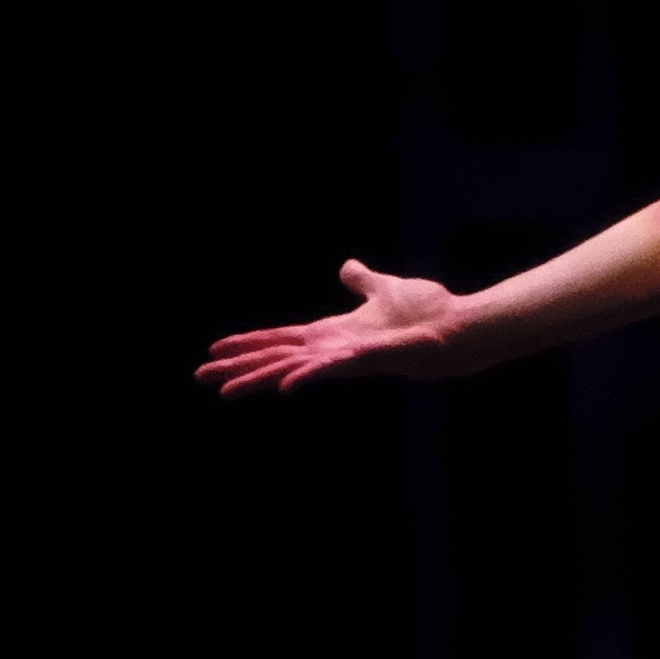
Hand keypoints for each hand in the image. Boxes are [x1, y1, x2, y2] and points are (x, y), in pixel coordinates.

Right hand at [198, 258, 483, 395]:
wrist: (458, 327)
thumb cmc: (427, 313)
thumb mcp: (385, 288)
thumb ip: (363, 281)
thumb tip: (348, 267)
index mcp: (333, 333)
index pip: (282, 340)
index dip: (249, 343)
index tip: (216, 349)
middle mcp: (334, 349)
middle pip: (277, 358)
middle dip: (240, 367)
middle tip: (201, 376)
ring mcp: (347, 358)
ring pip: (293, 369)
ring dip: (259, 378)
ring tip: (225, 391)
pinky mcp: (366, 359)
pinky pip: (330, 370)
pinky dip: (307, 377)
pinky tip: (284, 386)